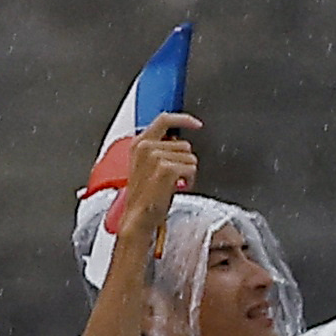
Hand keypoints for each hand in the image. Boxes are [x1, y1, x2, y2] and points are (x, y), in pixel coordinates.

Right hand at [120, 115, 198, 236]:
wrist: (139, 216)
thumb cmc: (146, 194)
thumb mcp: (148, 165)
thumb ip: (161, 149)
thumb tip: (179, 143)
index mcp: (139, 143)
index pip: (165, 119)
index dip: (184, 119)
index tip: (197, 124)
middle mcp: (146, 146)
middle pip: (185, 144)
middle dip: (184, 161)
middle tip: (173, 177)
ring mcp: (155, 156)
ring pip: (190, 157)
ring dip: (187, 171)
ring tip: (173, 183)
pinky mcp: (165, 168)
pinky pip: (191, 168)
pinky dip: (189, 180)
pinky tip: (178, 187)